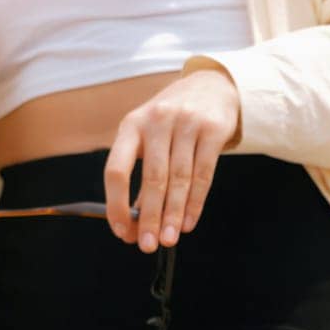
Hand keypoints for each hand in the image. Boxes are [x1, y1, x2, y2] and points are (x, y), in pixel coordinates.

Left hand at [103, 67, 241, 252]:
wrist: (213, 85)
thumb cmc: (172, 120)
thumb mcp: (149, 136)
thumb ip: (142, 173)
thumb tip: (136, 219)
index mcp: (131, 125)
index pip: (115, 169)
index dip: (116, 203)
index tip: (121, 230)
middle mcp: (156, 122)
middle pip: (152, 178)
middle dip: (150, 217)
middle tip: (148, 244)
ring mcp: (186, 123)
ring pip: (179, 179)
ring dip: (173, 214)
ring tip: (169, 239)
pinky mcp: (213, 129)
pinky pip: (204, 174)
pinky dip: (195, 202)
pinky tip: (188, 221)